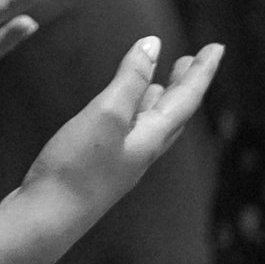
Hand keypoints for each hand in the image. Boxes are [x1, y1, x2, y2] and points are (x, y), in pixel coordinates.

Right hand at [13, 36, 223, 250]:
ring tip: (167, 80)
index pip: (187, 98)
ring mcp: (122, 161)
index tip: (218, 46)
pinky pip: (130, 131)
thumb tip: (153, 44)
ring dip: (162, 98)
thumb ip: (131, 79)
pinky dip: (136, 111)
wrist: (45, 220)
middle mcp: (143, 151)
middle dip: (185, 83)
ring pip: (153, 123)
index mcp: (151, 138)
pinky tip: (124, 110)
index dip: (203, 71)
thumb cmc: (77, 168)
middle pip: (174, 112)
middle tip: (195, 59)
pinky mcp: (100, 167)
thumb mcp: (106, 114)